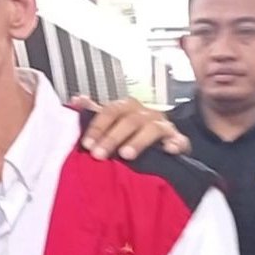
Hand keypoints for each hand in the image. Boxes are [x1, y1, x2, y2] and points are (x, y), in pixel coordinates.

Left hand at [71, 95, 190, 160]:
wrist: (163, 145)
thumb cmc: (132, 134)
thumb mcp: (112, 123)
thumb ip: (94, 113)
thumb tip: (76, 100)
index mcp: (127, 108)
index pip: (110, 111)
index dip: (97, 127)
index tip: (86, 145)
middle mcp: (145, 113)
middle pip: (129, 120)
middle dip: (112, 137)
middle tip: (99, 155)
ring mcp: (163, 126)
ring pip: (151, 128)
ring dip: (138, 141)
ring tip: (126, 155)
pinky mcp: (179, 140)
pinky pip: (179, 140)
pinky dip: (174, 144)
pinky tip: (167, 151)